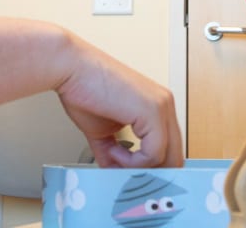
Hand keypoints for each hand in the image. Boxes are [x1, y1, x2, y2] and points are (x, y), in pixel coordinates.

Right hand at [54, 36, 184, 168]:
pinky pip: (153, 154)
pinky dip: (132, 162)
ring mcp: (162, 106)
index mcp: (157, 106)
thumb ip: (115, 153)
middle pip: (175, 157)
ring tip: (114, 156)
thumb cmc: (84, 88)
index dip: (153, 169)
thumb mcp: (103, 131)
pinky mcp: (152, 111)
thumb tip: (116, 175)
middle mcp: (165, 104)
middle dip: (150, 174)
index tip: (132, 177)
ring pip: (168, 158)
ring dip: (138, 169)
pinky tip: (114, 151)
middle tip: (126, 178)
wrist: (70, 68)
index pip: (169, 148)